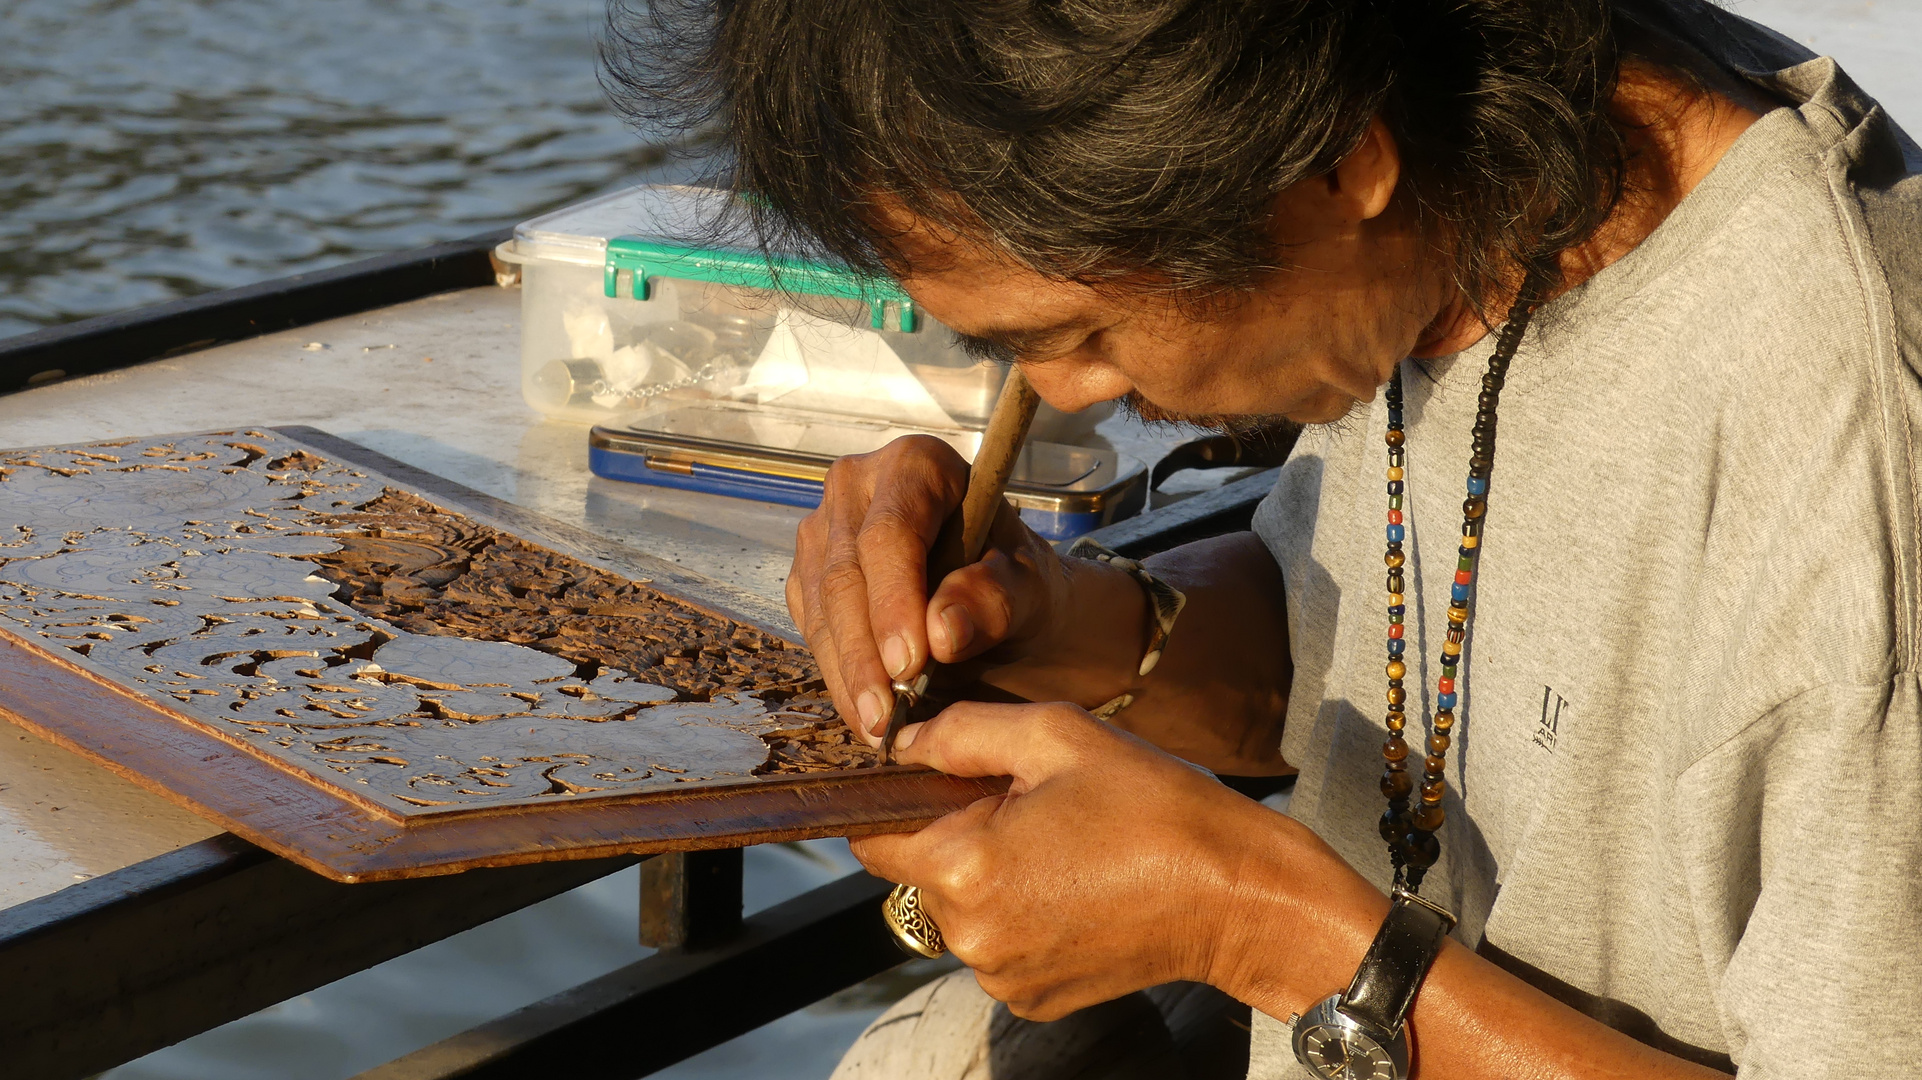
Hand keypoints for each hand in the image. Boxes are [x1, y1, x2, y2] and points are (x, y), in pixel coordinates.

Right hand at [787, 436, 1078, 742]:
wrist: (1004, 602)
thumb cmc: (1019, 581)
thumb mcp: (1030, 586)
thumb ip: (995, 598)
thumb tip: (943, 632)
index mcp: (917, 465)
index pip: (890, 535)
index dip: (894, 603)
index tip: (909, 664)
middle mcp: (858, 486)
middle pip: (845, 576)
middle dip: (864, 654)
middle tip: (887, 715)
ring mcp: (825, 531)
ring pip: (820, 609)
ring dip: (846, 676)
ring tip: (877, 728)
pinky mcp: (808, 577)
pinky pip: (813, 630)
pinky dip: (839, 678)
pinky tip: (865, 715)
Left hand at [849, 700, 1301, 1018]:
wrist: (1238, 895)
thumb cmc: (1155, 807)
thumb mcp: (1057, 736)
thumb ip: (961, 733)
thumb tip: (902, 743)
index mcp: (965, 867)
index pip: (873, 838)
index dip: (897, 801)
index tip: (936, 780)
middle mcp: (970, 936)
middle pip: (921, 873)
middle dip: (958, 835)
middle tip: (1031, 805)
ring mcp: (1001, 978)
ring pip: (962, 912)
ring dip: (991, 877)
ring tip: (1064, 846)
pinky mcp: (1033, 1002)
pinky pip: (999, 947)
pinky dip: (1022, 917)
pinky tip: (1077, 888)